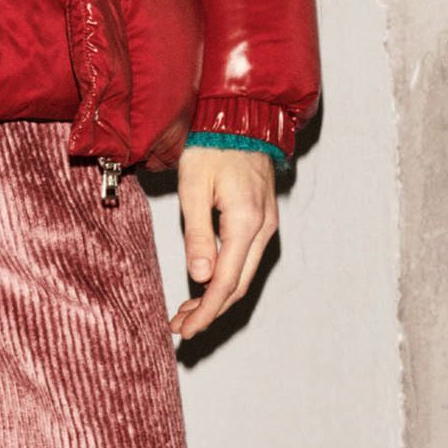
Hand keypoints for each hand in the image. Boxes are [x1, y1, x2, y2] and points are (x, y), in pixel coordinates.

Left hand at [171, 146, 277, 340]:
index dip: (205, 312)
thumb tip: (200, 277)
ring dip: (216, 296)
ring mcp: (267, 224)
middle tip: (180, 326)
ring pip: (244, 274)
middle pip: (238, 285)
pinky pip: (247, 258)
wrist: (240, 117)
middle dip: (208, 311)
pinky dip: (226, 276)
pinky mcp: (263, 219)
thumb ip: (197, 235)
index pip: (225, 282)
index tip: (185, 330)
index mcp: (246, 222)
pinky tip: (206, 282)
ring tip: (187, 311)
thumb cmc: (212, 145)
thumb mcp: (194, 188)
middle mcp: (263, 228)